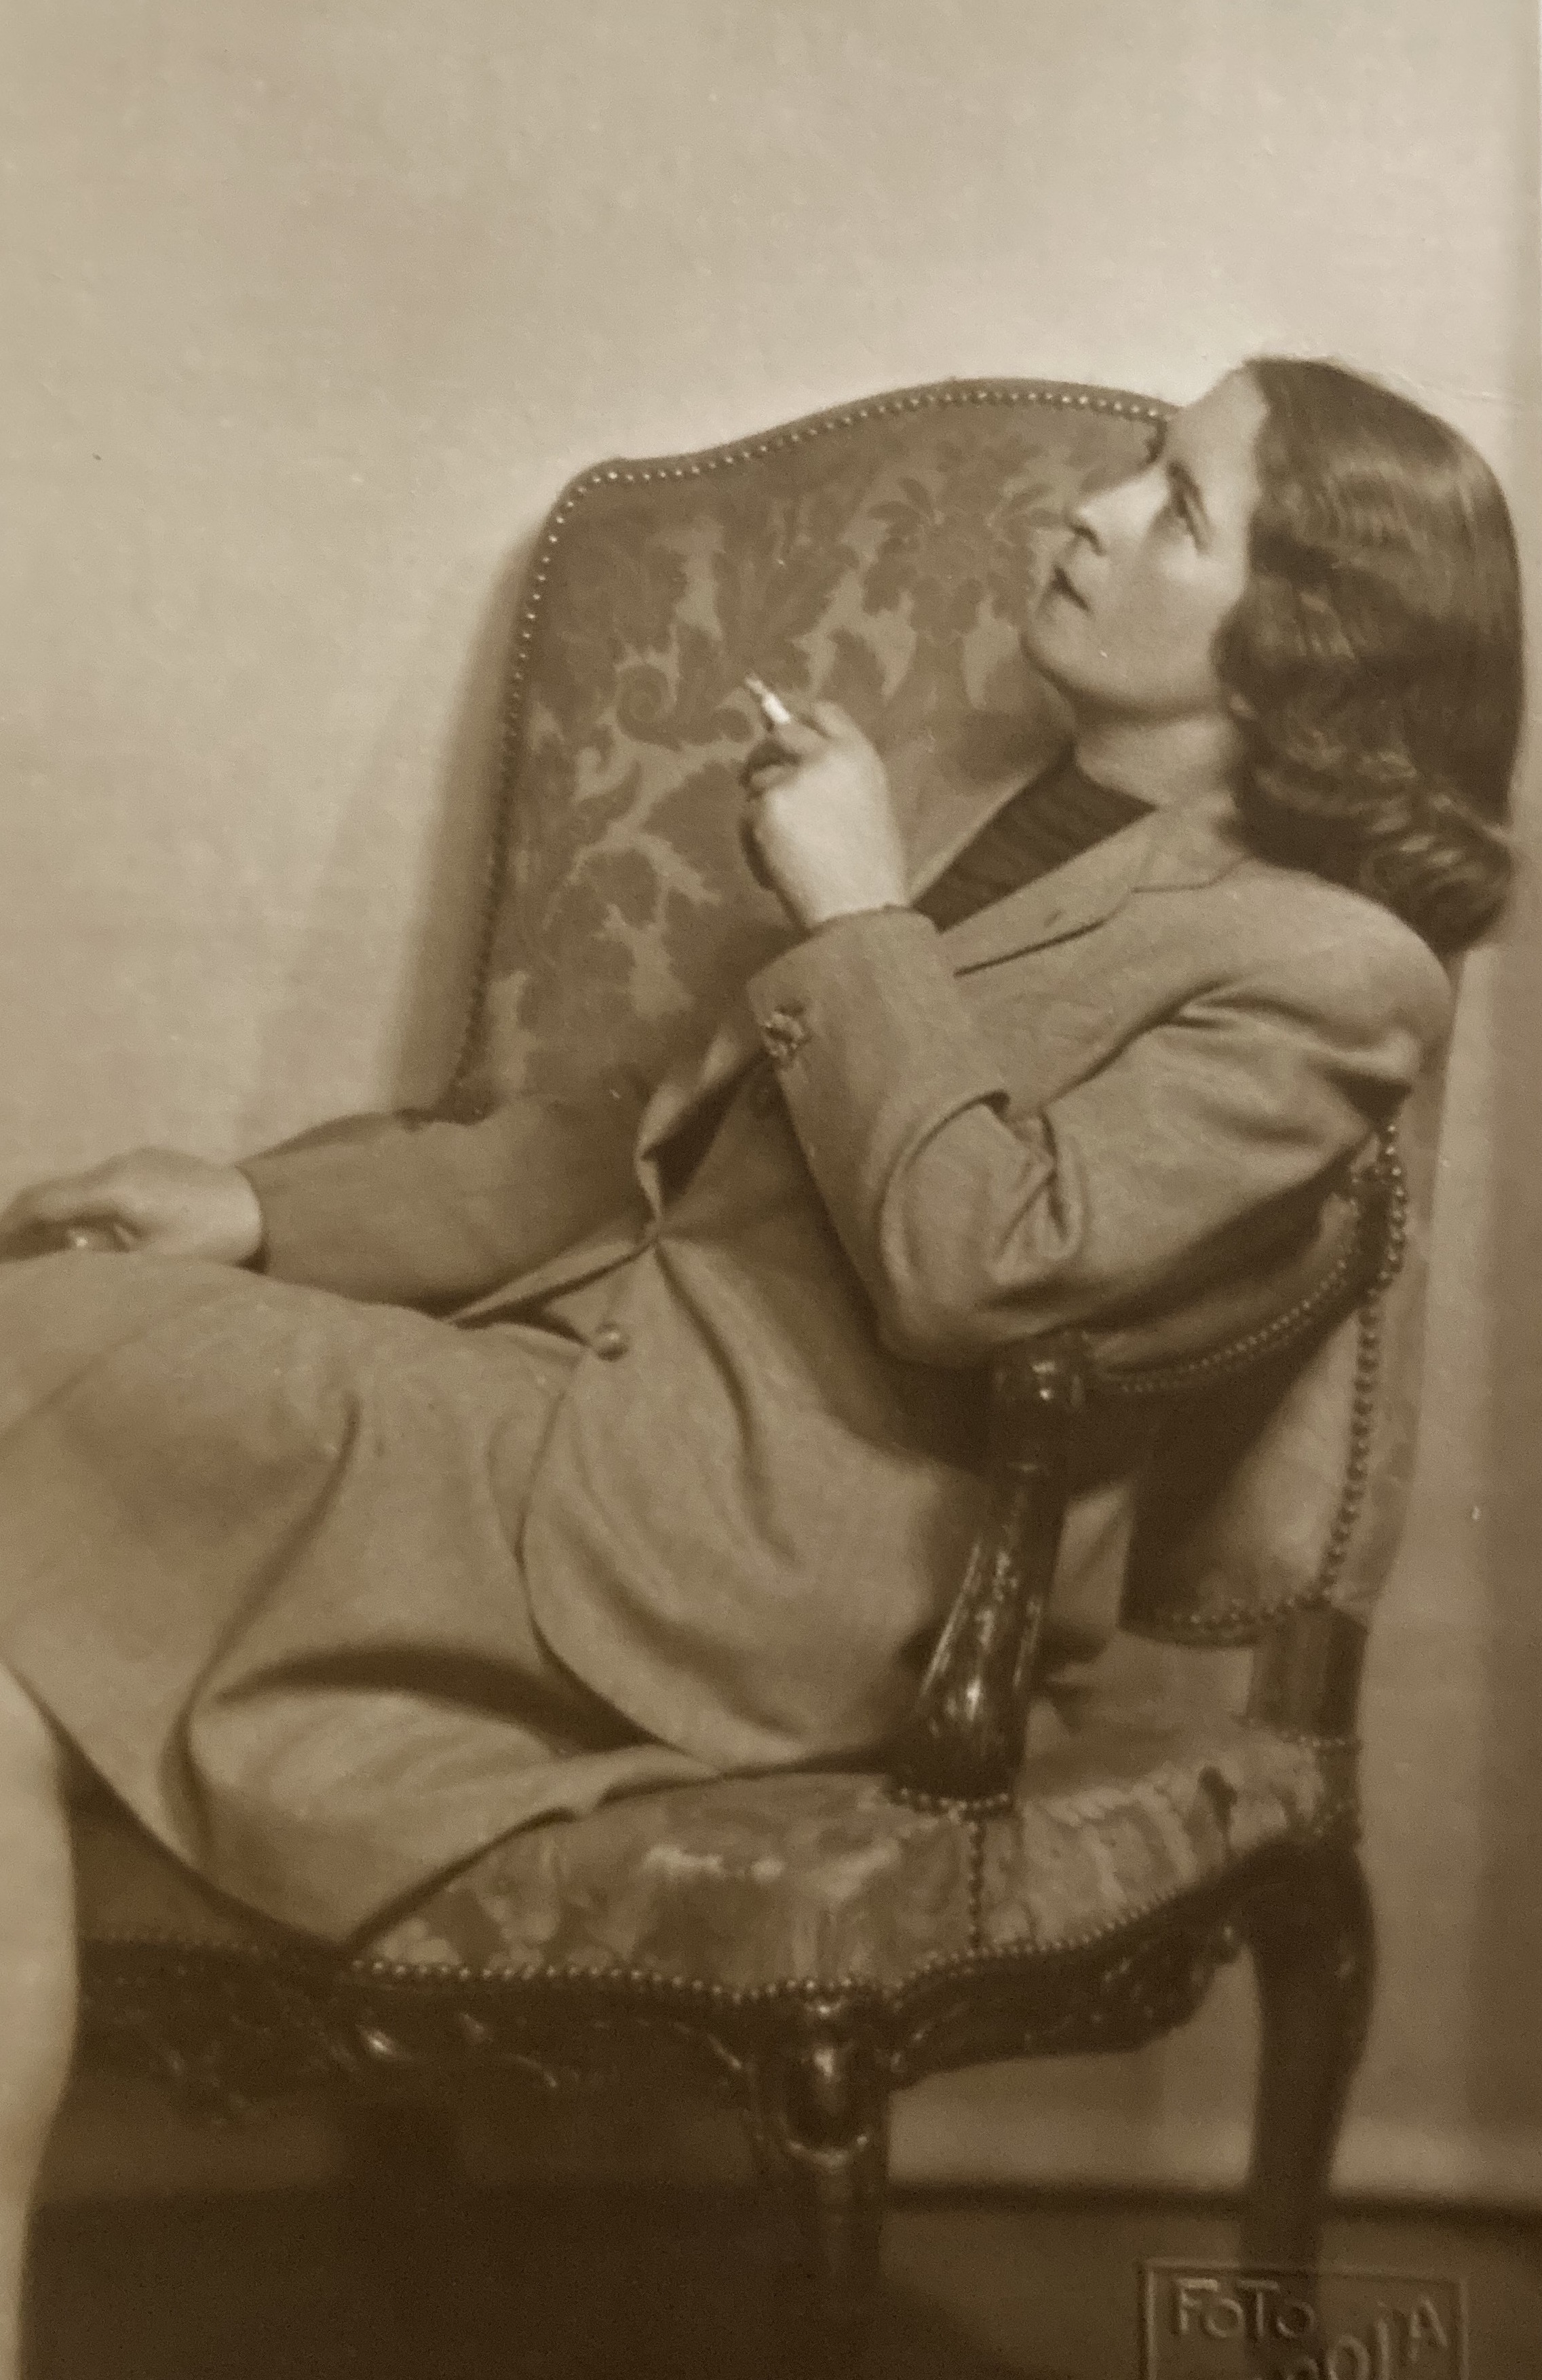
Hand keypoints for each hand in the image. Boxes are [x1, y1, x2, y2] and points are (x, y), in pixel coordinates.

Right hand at [0, 1149, 264, 1264]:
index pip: (44, 1201)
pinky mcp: (155, 1162)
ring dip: (61, 1212)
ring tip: (47, 1246)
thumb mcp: (154, 1262)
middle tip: (12, 1249)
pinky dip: (88, 1206)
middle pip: (57, 1189)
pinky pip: (106, 1183)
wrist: (267, 1206)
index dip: (11, 1223)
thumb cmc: (213, 1238)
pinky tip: (92, 1232)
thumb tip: (66, 1253)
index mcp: (113, 1189)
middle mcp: (118, 1165)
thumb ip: (103, 1261)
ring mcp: (137, 1159)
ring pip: (82, 1186)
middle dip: (27, 1218)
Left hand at [740, 701, 909, 929]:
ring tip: (777, 844)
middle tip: (753, 775)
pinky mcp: (767, 805)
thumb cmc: (873, 871)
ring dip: (759, 805)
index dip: (801, 721)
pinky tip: (771, 866)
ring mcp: (794, 778)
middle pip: (781, 734)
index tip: (786, 737)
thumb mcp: (869, 807)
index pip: (824, 711)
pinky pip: (746, 813)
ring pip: (759, 777)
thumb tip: (797, 764)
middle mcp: (826, 755)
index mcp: (860, 754)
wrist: (858, 908)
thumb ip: (837, 778)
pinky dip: (751, 839)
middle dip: (764, 753)